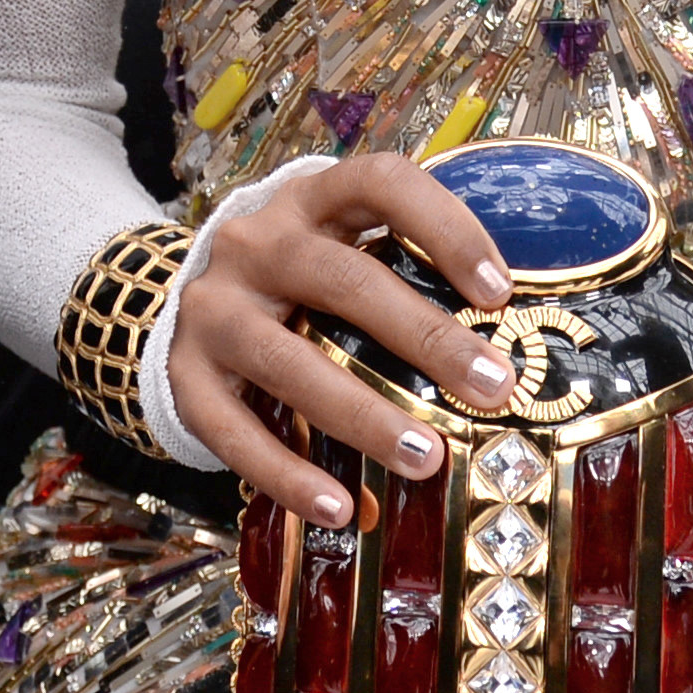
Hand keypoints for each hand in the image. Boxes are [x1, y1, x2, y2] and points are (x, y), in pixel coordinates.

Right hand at [170, 155, 518, 523]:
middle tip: (492, 388)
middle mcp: (256, 244)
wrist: (180, 298)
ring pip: (289, 361)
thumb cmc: (298, 279)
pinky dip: (289, 474)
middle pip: (344, 280)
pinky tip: (341, 508)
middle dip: (426, 336)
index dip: (444, 228)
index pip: (380, 184)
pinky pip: (236, 431)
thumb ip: (405, 267)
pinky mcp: (185, 376)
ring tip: (427, 459)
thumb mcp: (340, 244)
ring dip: (364, 415)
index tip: (499, 291)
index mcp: (310, 199)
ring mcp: (215, 309)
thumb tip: (512, 333)